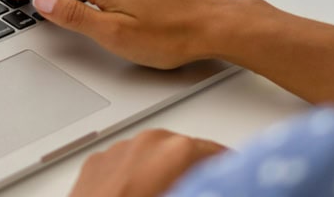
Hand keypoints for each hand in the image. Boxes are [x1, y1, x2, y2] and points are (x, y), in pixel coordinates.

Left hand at [70, 129, 227, 196]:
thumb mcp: (185, 192)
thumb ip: (205, 186)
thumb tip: (222, 185)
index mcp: (174, 151)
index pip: (218, 153)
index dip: (232, 168)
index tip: (238, 176)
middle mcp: (146, 141)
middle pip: (185, 150)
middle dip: (197, 168)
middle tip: (206, 184)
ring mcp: (118, 148)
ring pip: (153, 153)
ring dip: (165, 169)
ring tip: (171, 189)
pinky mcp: (96, 161)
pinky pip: (127, 162)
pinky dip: (137, 173)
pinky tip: (140, 194)